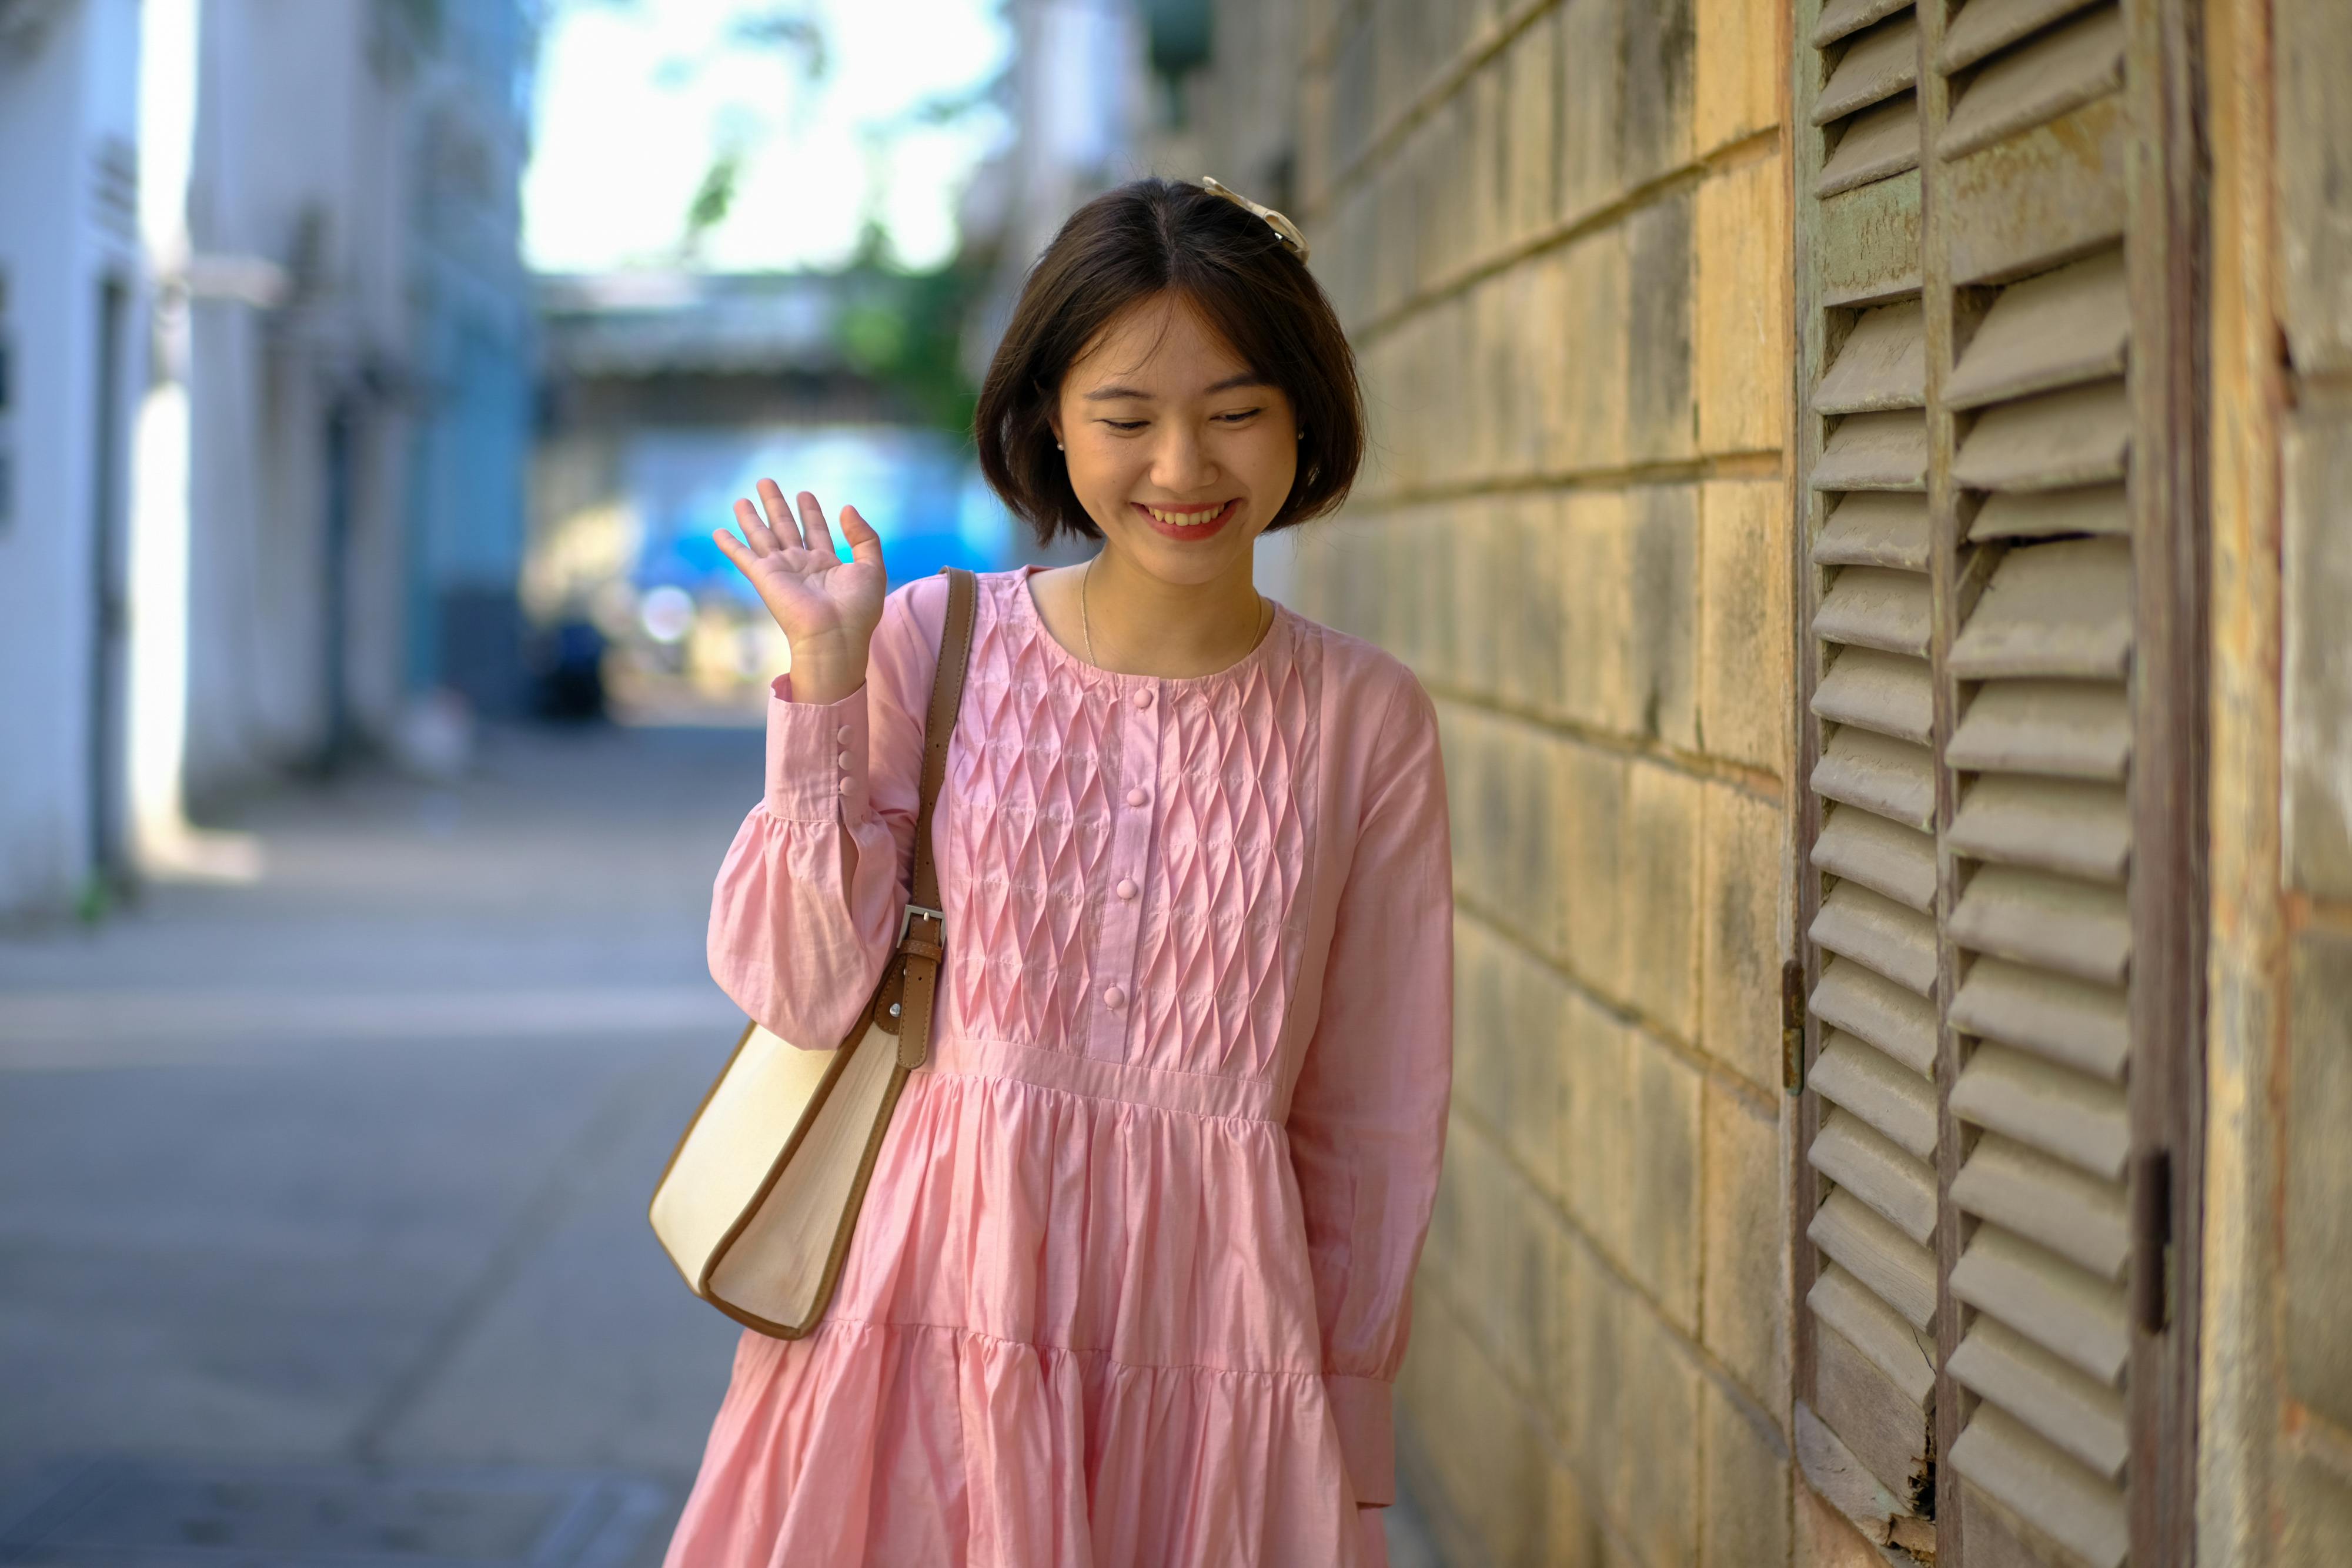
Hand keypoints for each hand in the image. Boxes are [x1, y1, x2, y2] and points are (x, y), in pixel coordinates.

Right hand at [713, 480, 885, 703]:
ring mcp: (782, 571)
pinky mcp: (765, 578)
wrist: (835, 636)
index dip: (810, 512)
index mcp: (827, 564)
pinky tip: (718, 531)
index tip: (805, 494)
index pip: (815, 530)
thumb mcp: (872, 567)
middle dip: (776, 504)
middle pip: (786, 527)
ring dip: (751, 518)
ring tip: (742, 499)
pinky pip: (744, 557)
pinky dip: (730, 545)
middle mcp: (802, 566)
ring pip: (763, 536)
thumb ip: (864, 537)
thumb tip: (847, 508)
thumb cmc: (857, 609)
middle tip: (765, 481)